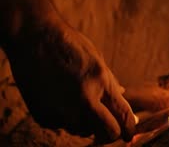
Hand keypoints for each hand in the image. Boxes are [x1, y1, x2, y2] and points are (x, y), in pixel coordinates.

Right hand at [5, 17, 134, 142]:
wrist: (34, 38)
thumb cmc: (69, 46)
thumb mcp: (97, 61)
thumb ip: (111, 84)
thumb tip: (124, 100)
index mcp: (101, 82)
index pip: (123, 115)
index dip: (129, 129)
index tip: (130, 135)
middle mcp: (83, 99)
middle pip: (107, 132)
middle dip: (111, 133)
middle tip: (110, 129)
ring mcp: (62, 109)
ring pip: (83, 131)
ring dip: (87, 124)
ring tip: (79, 102)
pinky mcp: (44, 115)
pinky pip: (62, 126)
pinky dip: (66, 118)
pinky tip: (61, 99)